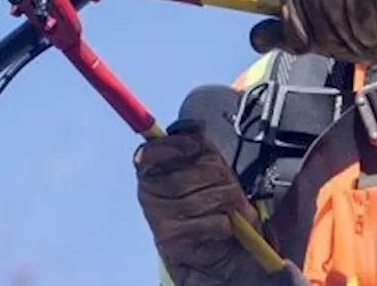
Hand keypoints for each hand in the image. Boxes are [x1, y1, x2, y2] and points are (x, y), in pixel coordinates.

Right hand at [134, 120, 267, 285]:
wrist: (215, 251)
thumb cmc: (210, 205)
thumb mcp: (208, 170)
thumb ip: (200, 146)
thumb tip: (194, 126)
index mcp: (152, 172)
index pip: (149, 152)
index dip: (173, 146)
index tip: (193, 147)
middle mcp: (149, 194)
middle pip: (191, 170)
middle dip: (219, 176)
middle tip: (225, 186)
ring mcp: (159, 217)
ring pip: (206, 196)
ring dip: (227, 202)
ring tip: (226, 209)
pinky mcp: (172, 239)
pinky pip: (212, 221)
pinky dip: (225, 224)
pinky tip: (221, 228)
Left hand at [261, 0, 376, 105]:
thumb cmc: (373, 38)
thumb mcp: (327, 41)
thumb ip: (293, 36)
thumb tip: (255, 37)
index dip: (294, 23)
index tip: (308, 45)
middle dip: (329, 35)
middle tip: (350, 43)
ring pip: (334, 2)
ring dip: (351, 35)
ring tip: (368, 38)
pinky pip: (360, 2)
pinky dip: (368, 27)